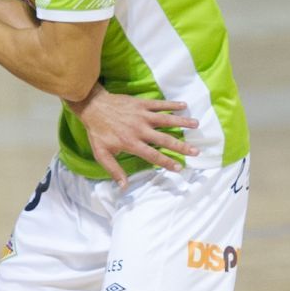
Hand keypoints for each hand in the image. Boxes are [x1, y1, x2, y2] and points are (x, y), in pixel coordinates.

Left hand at [67, 88, 199, 187]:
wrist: (93, 106)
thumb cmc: (97, 132)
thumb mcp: (101, 154)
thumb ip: (114, 170)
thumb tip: (124, 186)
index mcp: (132, 143)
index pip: (153, 155)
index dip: (167, 162)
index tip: (179, 168)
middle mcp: (140, 130)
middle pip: (165, 139)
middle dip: (181, 146)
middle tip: (196, 151)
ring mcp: (142, 115)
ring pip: (166, 119)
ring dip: (182, 122)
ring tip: (196, 124)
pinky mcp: (141, 104)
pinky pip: (159, 104)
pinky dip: (171, 104)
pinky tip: (184, 105)